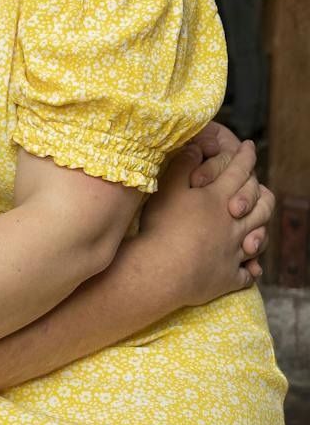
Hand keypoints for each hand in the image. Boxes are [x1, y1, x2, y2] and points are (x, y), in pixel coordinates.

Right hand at [140, 136, 271, 307]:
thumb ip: (183, 166)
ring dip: (261, 229)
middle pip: (260, 205)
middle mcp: (234, 224)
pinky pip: (247, 273)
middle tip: (261, 186)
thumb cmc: (162, 227)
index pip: (238, 171)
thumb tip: (198, 146)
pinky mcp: (228, 278)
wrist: (161, 270)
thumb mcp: (167, 189)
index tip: (249, 146)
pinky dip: (250, 269)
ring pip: (259, 237)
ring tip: (259, 225)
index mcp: (219, 199)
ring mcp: (234, 252)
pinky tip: (250, 267)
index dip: (245, 156)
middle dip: (262, 193)